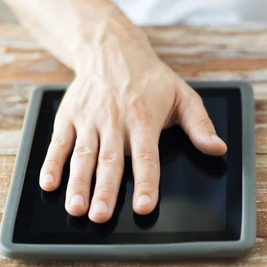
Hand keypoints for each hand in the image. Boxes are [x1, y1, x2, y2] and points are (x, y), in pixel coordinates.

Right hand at [38, 31, 226, 221]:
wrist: (111, 49)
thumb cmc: (150, 78)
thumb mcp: (183, 96)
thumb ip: (200, 125)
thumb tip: (218, 148)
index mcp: (144, 119)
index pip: (146, 157)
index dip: (146, 182)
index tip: (144, 206)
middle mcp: (115, 121)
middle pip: (110, 161)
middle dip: (105, 191)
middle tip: (101, 217)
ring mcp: (89, 119)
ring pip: (83, 155)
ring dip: (78, 182)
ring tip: (75, 207)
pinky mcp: (69, 116)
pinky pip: (58, 142)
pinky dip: (51, 163)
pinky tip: (48, 183)